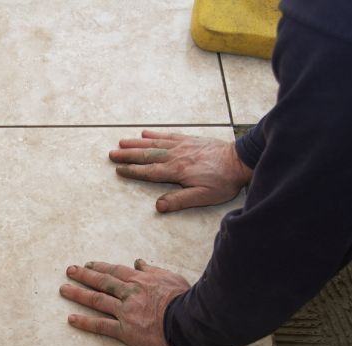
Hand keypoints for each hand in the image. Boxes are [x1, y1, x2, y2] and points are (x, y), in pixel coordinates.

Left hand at [59, 259, 189, 345]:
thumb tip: (139, 262)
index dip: (99, 267)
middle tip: (69, 271)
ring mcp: (125, 311)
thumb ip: (153, 270)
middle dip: (83, 275)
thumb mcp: (171, 277)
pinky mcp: (125, 330)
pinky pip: (101, 326)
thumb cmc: (185, 300)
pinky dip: (85, 322)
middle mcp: (129, 293)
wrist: (189, 322)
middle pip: (102, 282)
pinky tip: (71, 319)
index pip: (115, 271)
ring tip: (63, 290)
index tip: (88, 264)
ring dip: (78, 294)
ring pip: (97, 300)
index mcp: (140, 280)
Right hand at [109, 130, 252, 212]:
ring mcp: (182, 145)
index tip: (118, 169)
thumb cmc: (223, 182)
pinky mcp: (190, 139)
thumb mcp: (203, 197)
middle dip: (128, 155)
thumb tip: (158, 206)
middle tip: (111, 154)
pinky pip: (168, 135)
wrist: (240, 161)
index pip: (149, 171)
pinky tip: (145, 133)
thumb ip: (179, 201)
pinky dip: (155, 134)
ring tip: (121, 142)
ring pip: (154, 143)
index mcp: (176, 171)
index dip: (132, 171)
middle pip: (146, 155)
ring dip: (136, 143)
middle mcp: (175, 156)